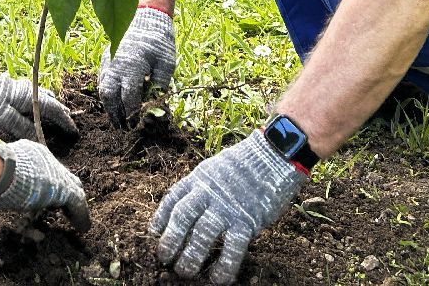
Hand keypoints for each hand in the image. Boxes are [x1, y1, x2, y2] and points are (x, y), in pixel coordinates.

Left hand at [0, 64, 76, 140]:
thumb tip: (39, 138)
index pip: (54, 110)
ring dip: (52, 108)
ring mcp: (22, 87)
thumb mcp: (6, 120)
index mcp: (30, 97)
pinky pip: (35, 96)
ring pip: (43, 97)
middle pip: (51, 102)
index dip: (65, 121)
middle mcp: (29, 90)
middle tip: (68, 126)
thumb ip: (24, 128)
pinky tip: (37, 109)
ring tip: (58, 117)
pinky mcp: (13, 88)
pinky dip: (42, 103)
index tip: (73, 132)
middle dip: (61, 114)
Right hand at [0, 136, 90, 230]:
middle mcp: (46, 158)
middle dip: (65, 187)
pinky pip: (77, 203)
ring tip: (79, 217)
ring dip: (75, 203)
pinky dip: (80, 215)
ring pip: (72, 188)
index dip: (46, 179)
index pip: (43, 166)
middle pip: (61, 174)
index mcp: (29, 152)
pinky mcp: (63, 188)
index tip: (46, 193)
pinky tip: (82, 226)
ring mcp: (55, 172)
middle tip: (66, 204)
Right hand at [97, 6, 175, 126]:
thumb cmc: (159, 41)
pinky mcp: (106, 58)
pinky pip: (102, 80)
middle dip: (116, 115)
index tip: (137, 126)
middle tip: (124, 129)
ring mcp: (108, 61)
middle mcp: (116, 65)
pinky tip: (114, 102)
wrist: (146, 16)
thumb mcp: (166, 64)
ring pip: (103, 89)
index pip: (128, 97)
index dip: (132, 114)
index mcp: (132, 66)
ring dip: (109, 107)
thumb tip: (156, 110)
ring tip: (118, 120)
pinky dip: (106, 94)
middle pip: (110, 96)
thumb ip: (160, 86)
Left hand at [151, 131, 306, 282]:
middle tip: (164, 259)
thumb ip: (205, 186)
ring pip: (202, 234)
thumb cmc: (247, 163)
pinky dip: (224, 265)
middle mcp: (208, 192)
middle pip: (182, 217)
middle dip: (171, 240)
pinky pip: (232, 247)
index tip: (154, 233)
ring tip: (184, 271)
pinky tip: (218, 279)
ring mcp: (226, 207)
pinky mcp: (246, 220)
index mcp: (199, 178)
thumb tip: (195, 206)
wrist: (275, 155)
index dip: (161, 217)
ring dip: (192, 256)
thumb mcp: (217, 167)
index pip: (173, 199)